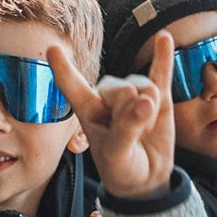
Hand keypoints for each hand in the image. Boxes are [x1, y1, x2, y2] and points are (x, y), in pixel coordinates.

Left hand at [49, 32, 175, 199]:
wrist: (145, 178)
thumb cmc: (121, 168)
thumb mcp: (117, 155)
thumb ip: (127, 128)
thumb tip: (147, 100)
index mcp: (88, 110)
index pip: (72, 86)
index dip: (63, 68)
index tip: (51, 48)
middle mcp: (108, 97)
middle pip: (121, 89)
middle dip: (131, 114)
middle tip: (132, 137)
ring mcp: (134, 94)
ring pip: (143, 87)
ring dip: (149, 112)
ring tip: (145, 131)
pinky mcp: (158, 96)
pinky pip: (161, 72)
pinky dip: (163, 57)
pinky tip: (165, 39)